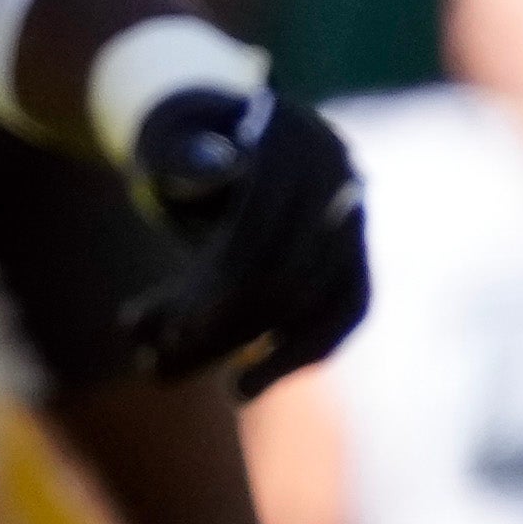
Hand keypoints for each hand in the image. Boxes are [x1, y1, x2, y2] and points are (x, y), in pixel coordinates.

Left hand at [117, 78, 368, 394]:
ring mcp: (354, 210)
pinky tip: (248, 384)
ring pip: (327, 301)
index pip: (260, 223)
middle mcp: (336, 169)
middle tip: (167, 366)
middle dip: (230, 326)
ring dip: (269, 354)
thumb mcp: (165, 144)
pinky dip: (300, 353)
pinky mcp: (357, 249)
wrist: (225, 132)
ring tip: (220, 391)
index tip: (177, 331)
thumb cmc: (182, 143)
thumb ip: (176, 161)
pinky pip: (348, 310)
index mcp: (289, 134)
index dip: (219, 282)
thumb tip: (208, 177)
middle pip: (293, 270)